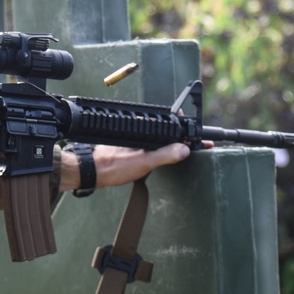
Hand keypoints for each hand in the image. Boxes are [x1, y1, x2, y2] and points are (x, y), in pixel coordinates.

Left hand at [60, 143, 190, 192]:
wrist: (93, 171)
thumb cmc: (113, 165)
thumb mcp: (144, 162)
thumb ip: (165, 154)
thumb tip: (184, 149)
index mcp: (146, 130)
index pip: (173, 123)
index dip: (188, 130)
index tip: (200, 139)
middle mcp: (142, 130)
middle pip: (169, 130)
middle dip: (183, 137)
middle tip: (196, 146)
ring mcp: (137, 138)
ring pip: (161, 138)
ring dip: (173, 143)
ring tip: (185, 150)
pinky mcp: (132, 146)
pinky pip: (153, 144)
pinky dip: (163, 148)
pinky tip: (165, 156)